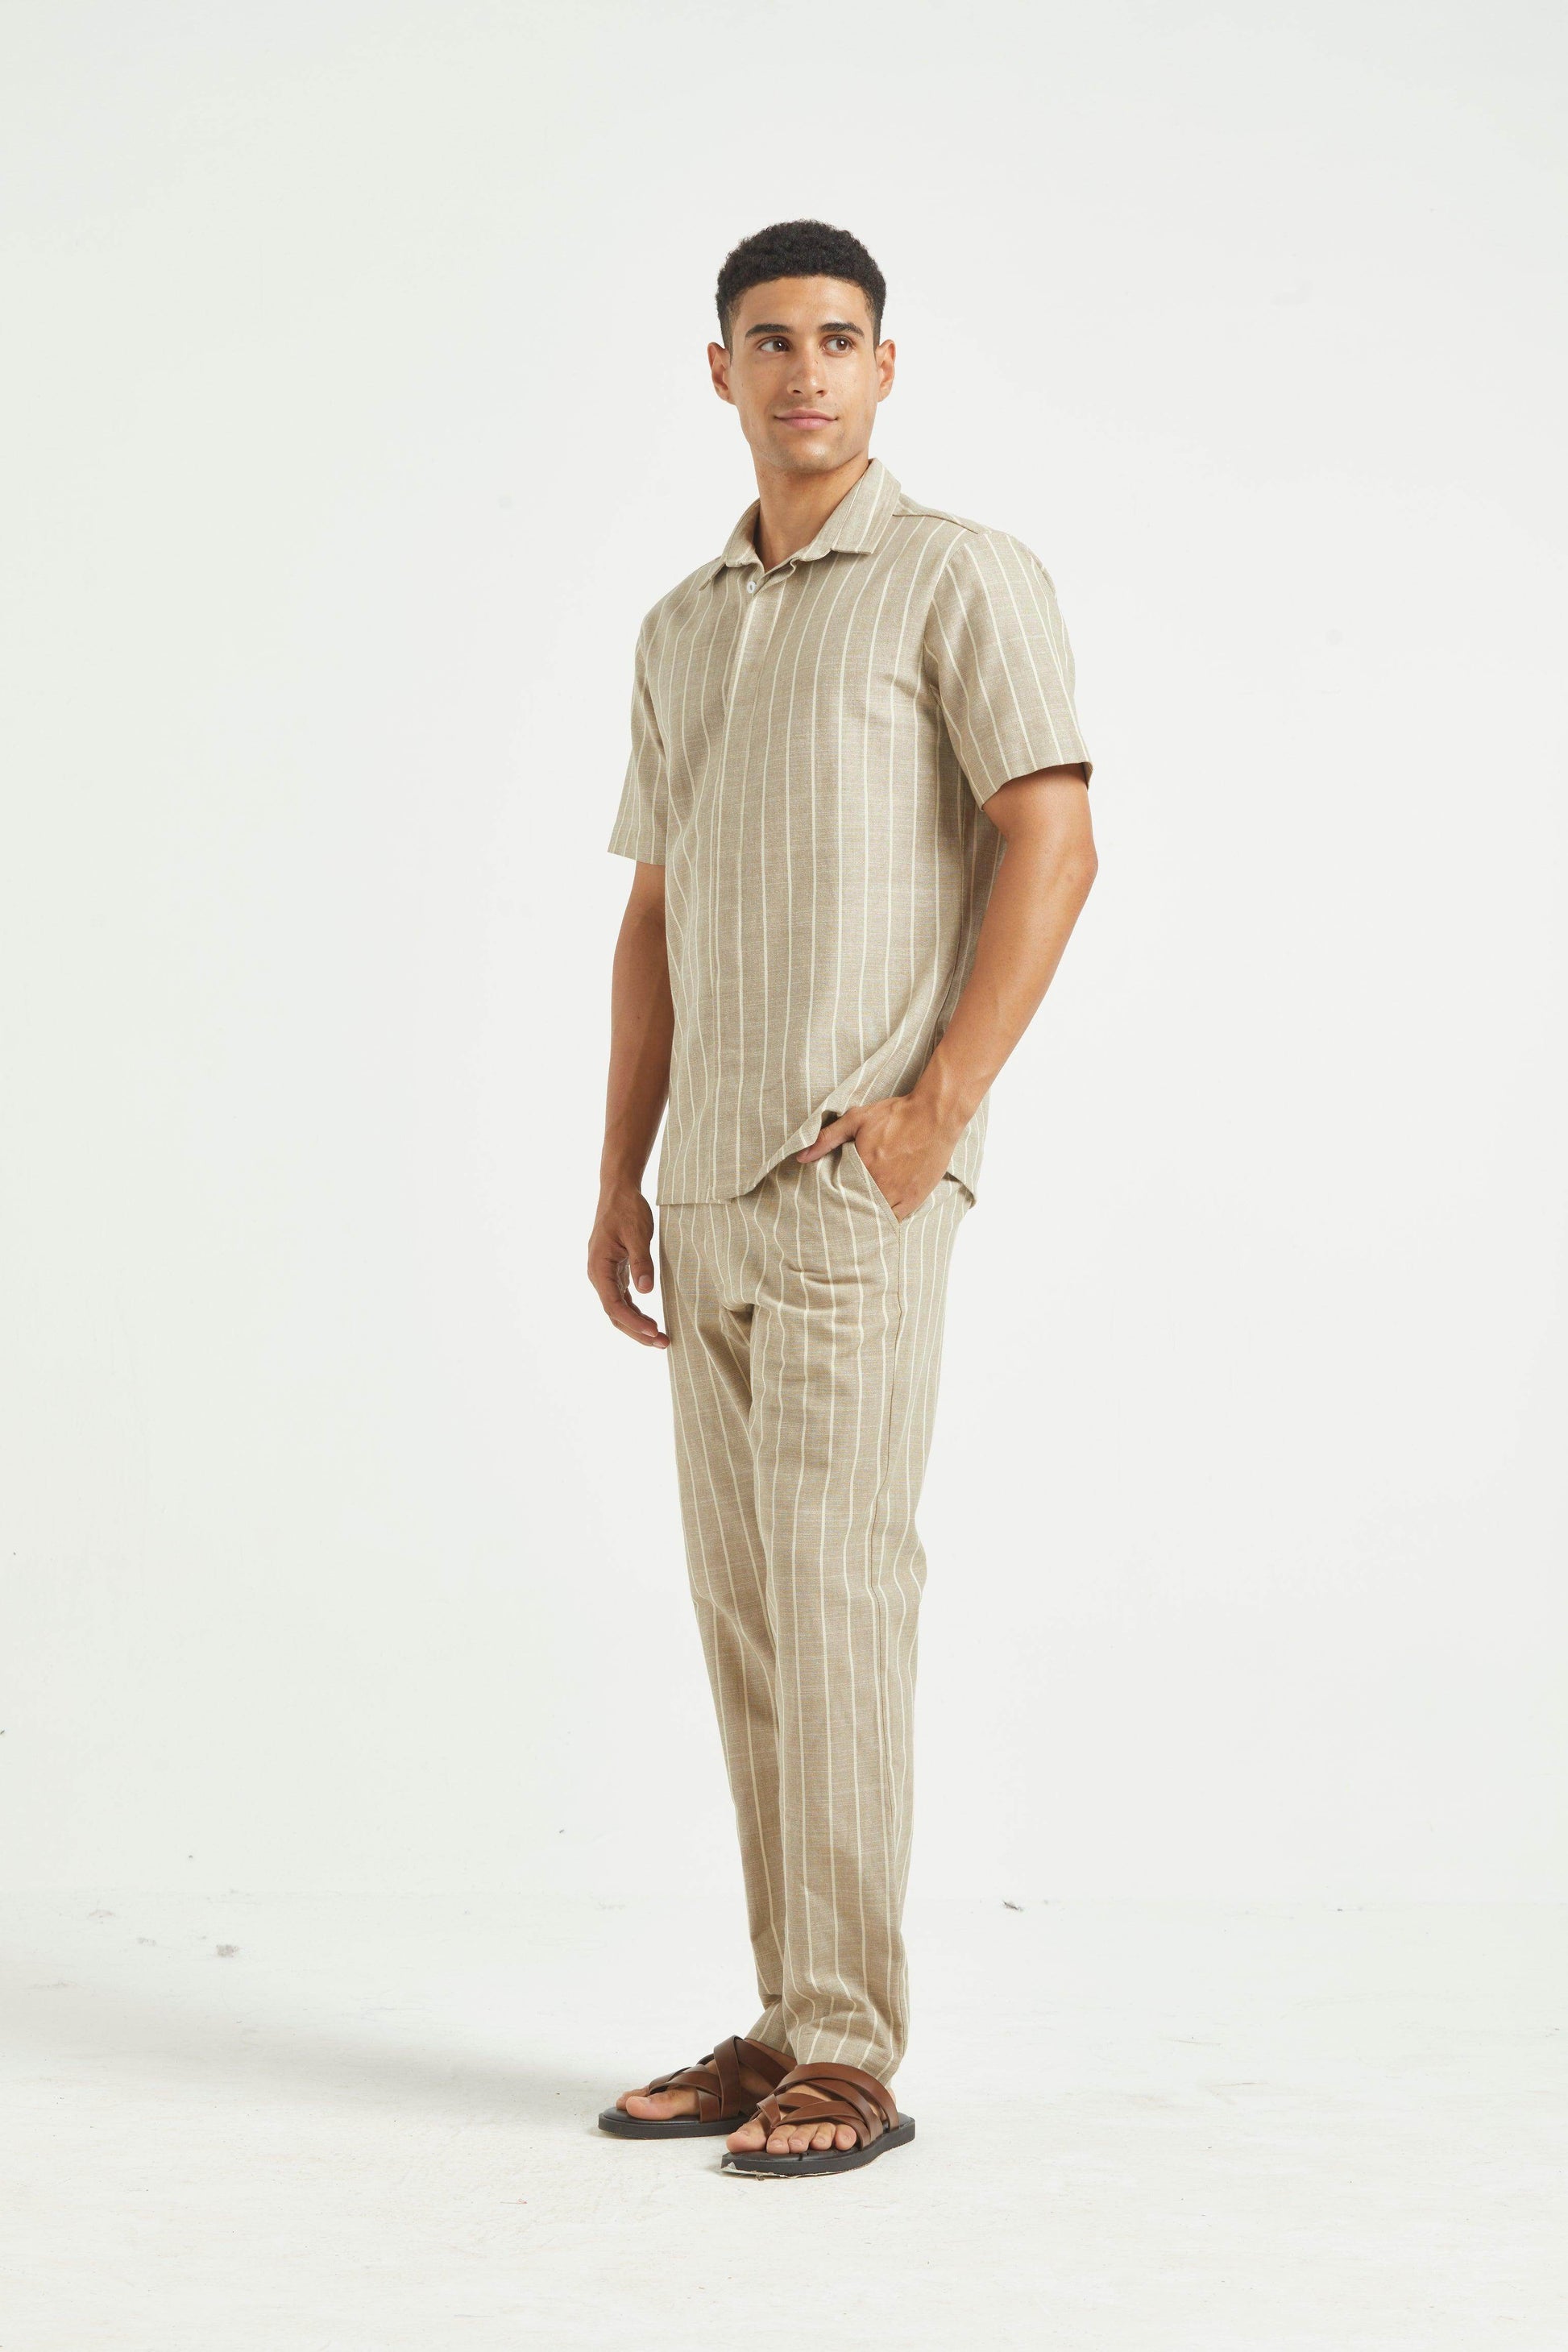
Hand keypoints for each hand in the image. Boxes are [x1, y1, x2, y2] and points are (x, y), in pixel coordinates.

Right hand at [588, 1182, 668, 1346]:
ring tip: (659, 1338)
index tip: (654, 1331)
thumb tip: (646, 1290)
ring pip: (617, 1309)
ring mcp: (605, 1274)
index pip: (613, 1304)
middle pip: (614, 1313)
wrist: (618, 1191)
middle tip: (663, 1342)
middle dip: (637, 1331)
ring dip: (637, 1324)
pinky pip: (621, 1299)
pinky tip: (649, 1321)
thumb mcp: (637, 1232)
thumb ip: (641, 1261)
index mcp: (599, 1267)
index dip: (633, 1321)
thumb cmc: (627, 1209)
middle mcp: (598, 1274)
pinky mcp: (614, 1271)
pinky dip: (634, 1312)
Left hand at [796, 1093, 960, 1220]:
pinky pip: (898, 1218)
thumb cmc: (896, 1114)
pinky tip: (878, 1221)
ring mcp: (900, 1193)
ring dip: (867, 1219)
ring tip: (856, 1222)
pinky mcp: (916, 1196)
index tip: (825, 1207)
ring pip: (877, 1218)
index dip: (833, 1203)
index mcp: (864, 1168)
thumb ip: (828, 1138)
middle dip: (848, 1214)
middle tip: (837, 1220)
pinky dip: (887, 1220)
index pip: (841, 1196)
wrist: (935, 1114)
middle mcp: (882, 1185)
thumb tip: (802, 1156)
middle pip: (859, 1210)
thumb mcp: (857, 1119)